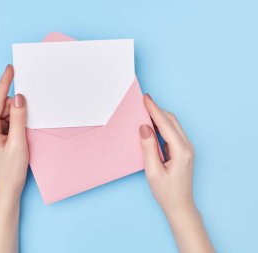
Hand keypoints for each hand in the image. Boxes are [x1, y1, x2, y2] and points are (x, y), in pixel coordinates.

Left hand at [0, 64, 28, 198]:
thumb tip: (18, 98)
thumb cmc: (10, 170)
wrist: (6, 190)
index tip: (11, 68)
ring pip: (8, 114)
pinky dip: (18, 123)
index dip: (4, 82)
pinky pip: (10, 122)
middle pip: (3, 106)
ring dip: (18, 117)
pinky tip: (24, 132)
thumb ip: (18, 118)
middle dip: (16, 107)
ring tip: (25, 133)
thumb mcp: (18, 142)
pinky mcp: (0, 137)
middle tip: (30, 113)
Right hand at [139, 94, 194, 214]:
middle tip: (143, 101)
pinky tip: (152, 124)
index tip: (145, 98)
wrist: (180, 205)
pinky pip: (172, 132)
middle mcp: (187, 147)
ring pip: (173, 125)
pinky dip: (162, 125)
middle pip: (172, 121)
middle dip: (157, 109)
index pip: (166, 124)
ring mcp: (186, 148)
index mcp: (181, 151)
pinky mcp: (183, 151)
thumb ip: (148, 148)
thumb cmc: (166, 192)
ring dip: (160, 116)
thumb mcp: (153, 172)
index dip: (154, 110)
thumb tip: (144, 127)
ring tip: (145, 110)